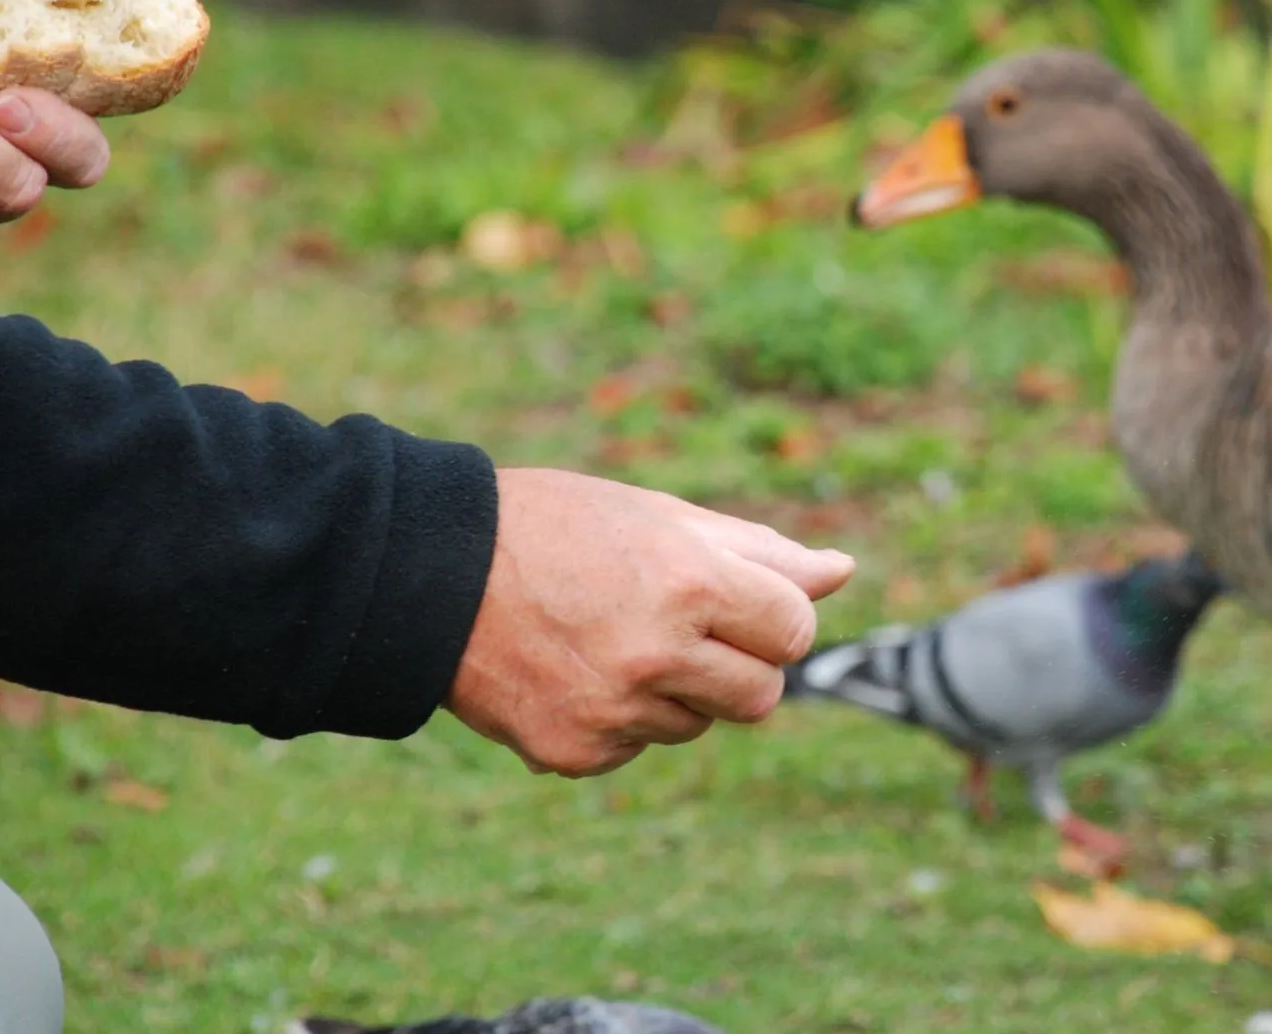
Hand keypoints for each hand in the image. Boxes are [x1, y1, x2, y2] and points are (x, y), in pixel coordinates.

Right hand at [446, 468, 854, 776]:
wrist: (430, 573)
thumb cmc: (556, 528)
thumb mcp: (659, 519)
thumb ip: (757, 552)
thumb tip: (842, 571)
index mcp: (690, 581)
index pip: (795, 631)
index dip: (776, 618)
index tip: (741, 604)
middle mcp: (658, 652)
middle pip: (760, 696)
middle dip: (738, 666)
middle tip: (680, 627)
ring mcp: (615, 710)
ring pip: (696, 725)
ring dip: (675, 692)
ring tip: (609, 639)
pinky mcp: (575, 752)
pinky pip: (634, 749)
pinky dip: (617, 721)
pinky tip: (572, 672)